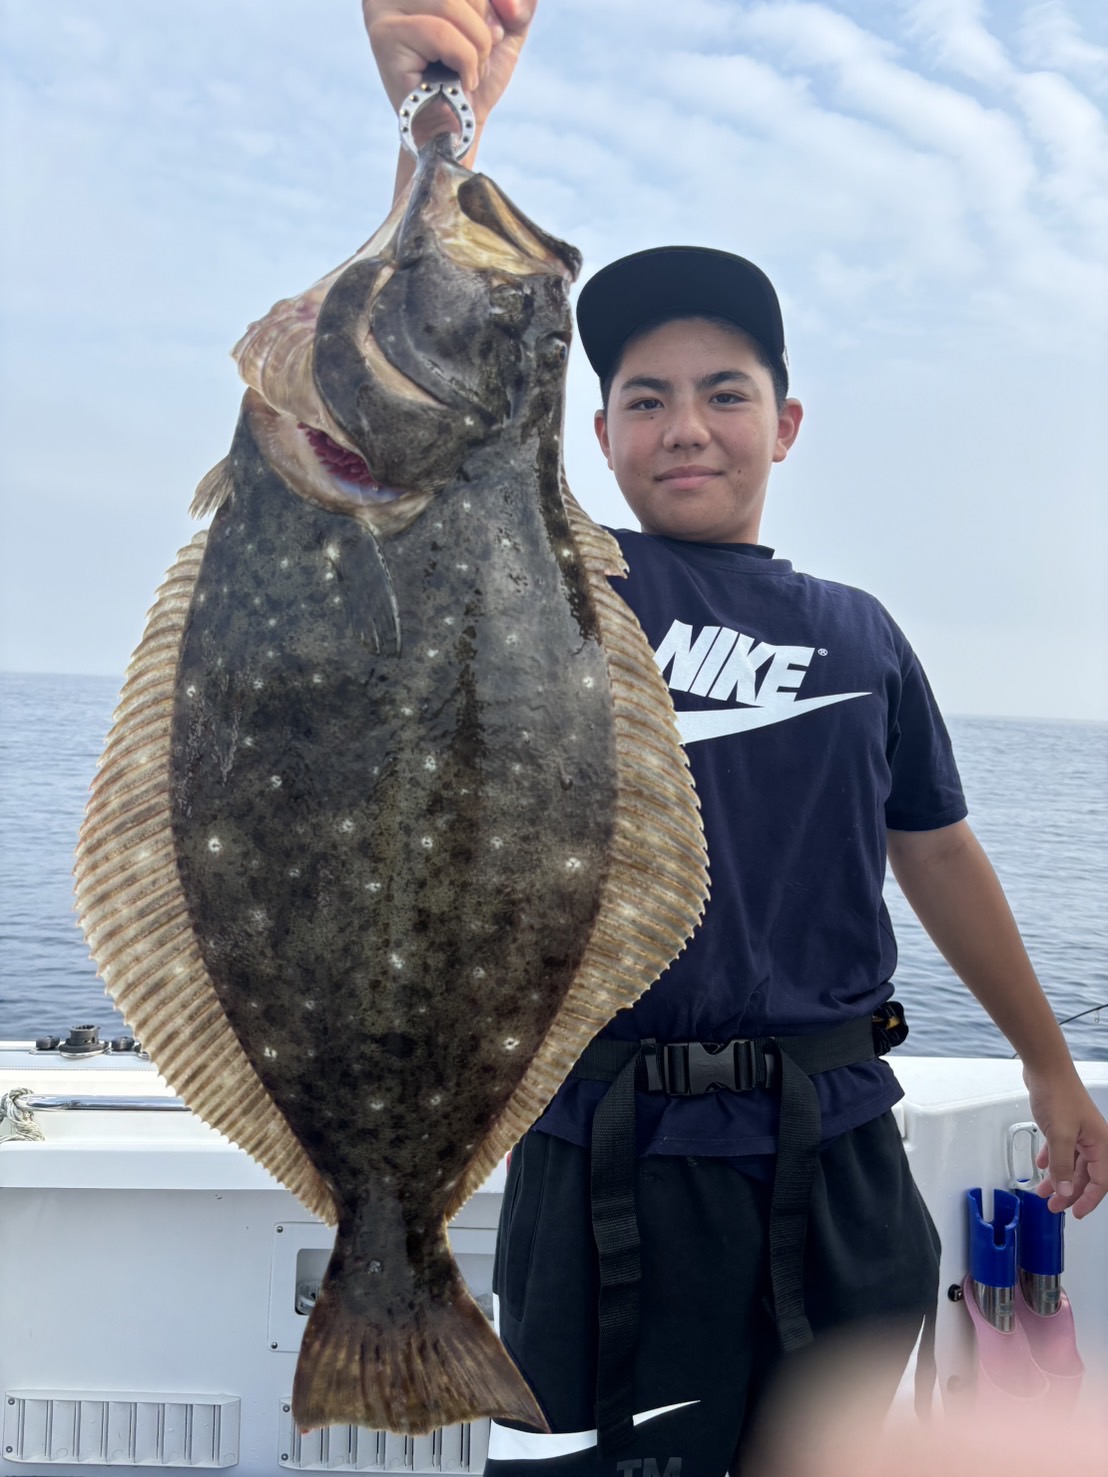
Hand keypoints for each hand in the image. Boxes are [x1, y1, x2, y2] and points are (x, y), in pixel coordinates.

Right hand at [363, 1, 536, 127]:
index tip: (495, 34)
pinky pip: (441, 33)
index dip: (488, 7)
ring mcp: (381, 8)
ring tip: (468, 73)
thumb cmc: (473, 79)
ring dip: (475, 48)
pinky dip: (464, 61)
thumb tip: (508, 3)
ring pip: (450, 6)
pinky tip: (461, 81)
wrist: (456, 129)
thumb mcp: (504, 28)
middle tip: (477, 62)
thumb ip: (517, 2)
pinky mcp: (384, 35)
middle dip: (482, 30)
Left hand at [1023, 1065, 1107, 1217]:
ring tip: (1043, 1192)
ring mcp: (1078, 1131)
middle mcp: (1093, 1139)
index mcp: (1100, 1144)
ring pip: (1071, 1163)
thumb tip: (1066, 1190)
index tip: (1075, 1213)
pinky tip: (1041, 1166)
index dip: (1088, 1200)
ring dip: (1058, 1178)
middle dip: (1069, 1192)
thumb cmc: (1057, 1093)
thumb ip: (1062, 1165)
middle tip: (1054, 1206)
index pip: (1101, 1181)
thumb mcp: (1059, 1135)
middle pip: (1085, 1175)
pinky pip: (1061, 1149)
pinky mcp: (1064, 1124)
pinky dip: (1051, 1160)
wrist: (1045, 1066)